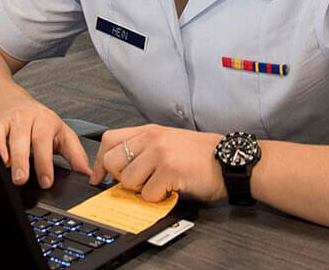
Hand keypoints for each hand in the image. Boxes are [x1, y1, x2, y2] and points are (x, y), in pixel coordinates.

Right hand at [0, 93, 91, 188]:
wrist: (12, 100)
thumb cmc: (39, 121)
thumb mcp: (61, 133)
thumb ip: (75, 154)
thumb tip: (87, 173)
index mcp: (46, 121)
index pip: (45, 141)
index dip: (45, 162)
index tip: (46, 181)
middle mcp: (26, 118)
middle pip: (23, 138)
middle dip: (22, 160)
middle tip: (21, 179)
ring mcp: (8, 120)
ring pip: (4, 135)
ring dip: (3, 152)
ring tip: (4, 170)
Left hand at [90, 125, 225, 202]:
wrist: (229, 159)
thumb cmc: (202, 154)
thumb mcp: (168, 141)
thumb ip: (143, 150)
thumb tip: (117, 171)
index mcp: (149, 130)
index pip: (108, 140)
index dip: (99, 162)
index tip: (99, 177)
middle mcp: (152, 138)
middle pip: (112, 161)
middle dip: (121, 178)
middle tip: (139, 182)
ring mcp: (160, 154)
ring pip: (128, 180)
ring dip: (141, 190)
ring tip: (160, 185)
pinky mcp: (170, 171)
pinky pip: (148, 194)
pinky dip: (158, 198)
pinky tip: (171, 190)